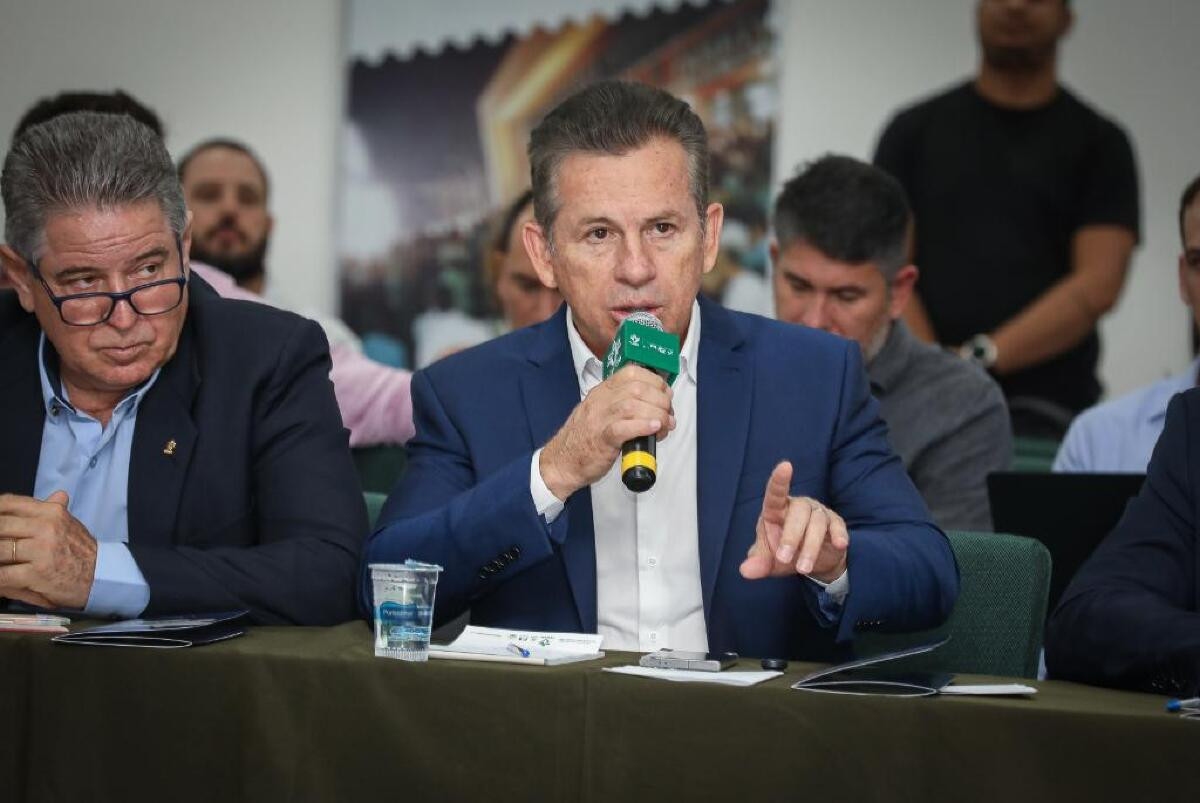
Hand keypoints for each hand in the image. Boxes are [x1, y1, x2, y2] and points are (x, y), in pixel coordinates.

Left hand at [0, 491, 97, 608]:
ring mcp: (42, 550)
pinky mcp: (37, 573)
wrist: (101, 576)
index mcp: (52, 512)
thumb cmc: (82, 552)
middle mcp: (47, 527)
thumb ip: (58, 509)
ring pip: (0, 549)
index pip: (11, 503)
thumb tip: (58, 494)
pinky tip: (0, 581)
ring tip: (0, 560)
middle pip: (1, 525)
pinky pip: (4, 575)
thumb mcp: (71, 524)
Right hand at [539, 364, 674, 498]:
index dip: (655, 381)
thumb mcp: (601, 411)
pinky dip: (642, 426)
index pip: (631, 373)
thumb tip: (655, 404)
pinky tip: (653, 429)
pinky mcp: (601, 440)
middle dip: (660, 400)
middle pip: (637, 389)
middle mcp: (600, 402)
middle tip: (668, 415)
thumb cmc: (584, 439)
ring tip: (665, 425)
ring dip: (656, 414)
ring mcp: (599, 420)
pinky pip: (622, 427)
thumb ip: (623, 404)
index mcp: (602, 392)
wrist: (561, 462)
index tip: (665, 394)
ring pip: (632, 405)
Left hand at [739, 461, 848, 583]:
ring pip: (817, 522)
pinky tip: (838, 545)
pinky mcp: (835, 523)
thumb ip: (758, 564)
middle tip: (784, 559)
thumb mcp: (769, 563)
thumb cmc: (784, 555)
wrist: (811, 565)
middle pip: (798, 512)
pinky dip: (838, 535)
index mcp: (776, 510)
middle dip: (791, 537)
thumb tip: (745, 571)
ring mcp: (817, 513)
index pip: (775, 493)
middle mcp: (798, 507)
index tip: (785, 466)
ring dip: (809, 546)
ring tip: (803, 569)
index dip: (779, 481)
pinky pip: (837, 526)